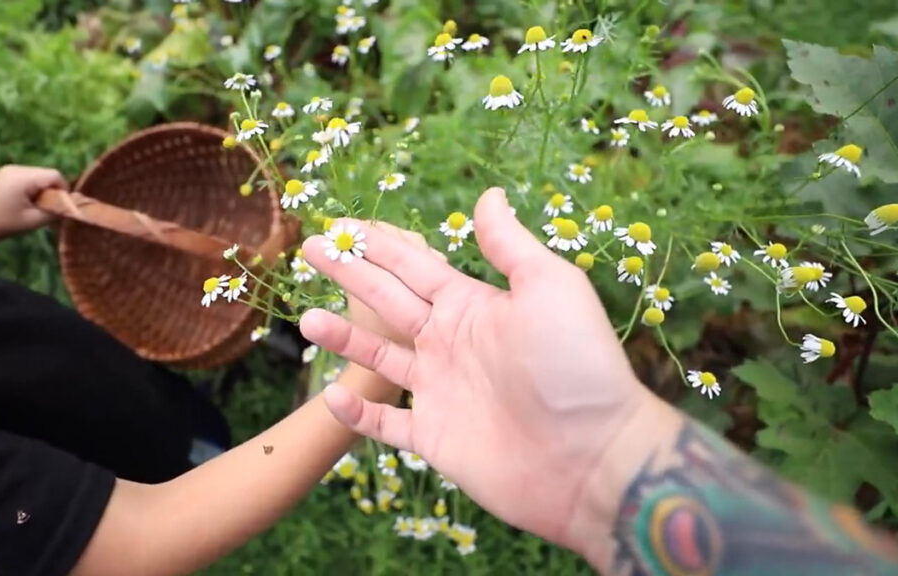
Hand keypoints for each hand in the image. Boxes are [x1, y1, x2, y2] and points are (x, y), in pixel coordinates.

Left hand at [0, 165, 66, 240]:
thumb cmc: (7, 224)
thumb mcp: (36, 220)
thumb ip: (56, 211)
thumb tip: (71, 205)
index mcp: (23, 177)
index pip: (54, 175)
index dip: (62, 190)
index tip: (59, 206)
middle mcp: (16, 168)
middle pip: (46, 173)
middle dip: (51, 189)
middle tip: (45, 207)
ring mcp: (8, 169)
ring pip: (38, 174)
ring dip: (41, 188)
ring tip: (33, 204)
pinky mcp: (4, 172)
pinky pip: (27, 175)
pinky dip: (31, 186)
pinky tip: (23, 200)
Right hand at [298, 187, 647, 549]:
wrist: (592, 457)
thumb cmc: (576, 365)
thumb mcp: (549, 287)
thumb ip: (510, 245)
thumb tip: (488, 195)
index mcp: (473, 306)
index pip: (413, 266)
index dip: (377, 245)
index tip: (340, 225)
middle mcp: (451, 344)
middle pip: (387, 302)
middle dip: (349, 275)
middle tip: (308, 248)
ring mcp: (442, 393)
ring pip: (379, 359)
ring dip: (343, 338)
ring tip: (305, 318)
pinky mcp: (437, 439)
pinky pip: (387, 424)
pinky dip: (358, 413)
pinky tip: (331, 394)